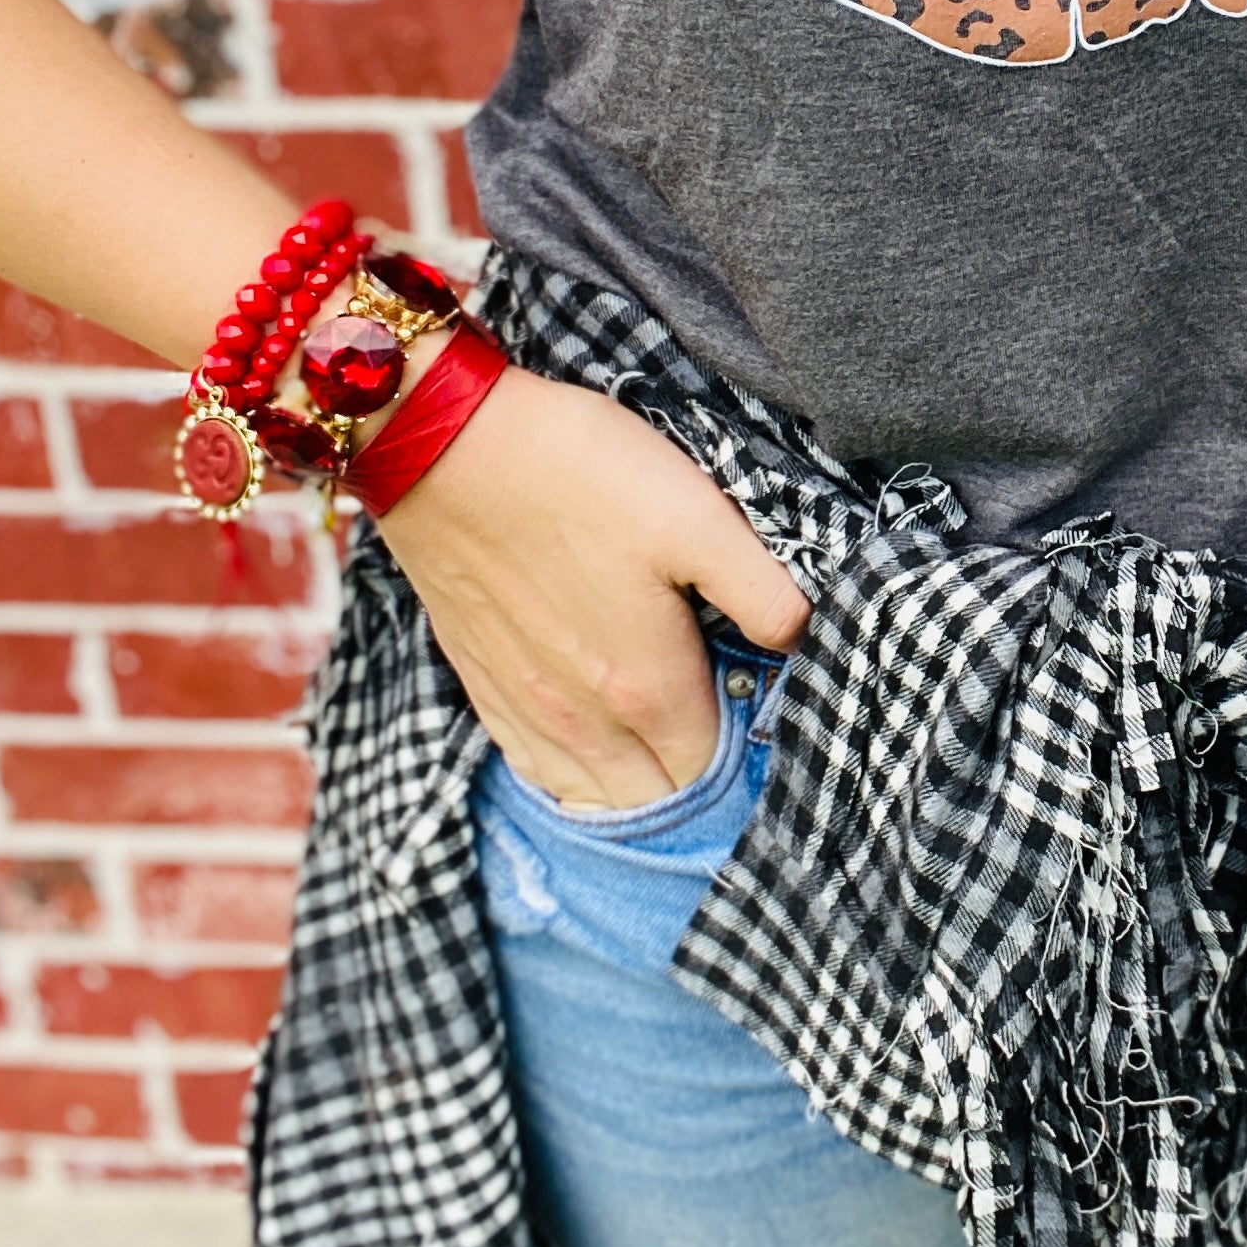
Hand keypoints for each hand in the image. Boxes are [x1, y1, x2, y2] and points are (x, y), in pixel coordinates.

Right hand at [375, 363, 809, 811]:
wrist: (443, 444)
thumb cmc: (579, 473)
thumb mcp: (698, 516)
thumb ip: (763, 591)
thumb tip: (803, 642)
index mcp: (648, 689)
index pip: (714, 774)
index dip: (749, 764)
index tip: (770, 733)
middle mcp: (586, 722)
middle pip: (657, 802)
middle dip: (699, 790)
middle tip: (730, 745)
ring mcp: (527, 709)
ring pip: (594, 798)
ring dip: (639, 794)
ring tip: (672, 762)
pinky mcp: (484, 685)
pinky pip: (537, 770)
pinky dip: (576, 780)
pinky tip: (597, 758)